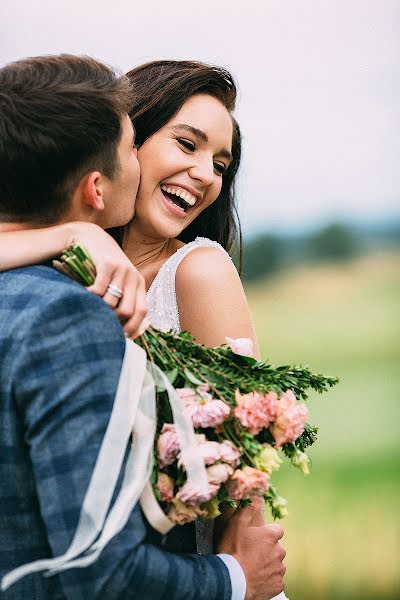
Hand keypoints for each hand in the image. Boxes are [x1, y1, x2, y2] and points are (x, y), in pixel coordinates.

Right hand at [65, 222, 147, 337]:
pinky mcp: (107, 264)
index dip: (132, 327)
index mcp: (139, 283)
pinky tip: (83, 294)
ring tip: (89, 306)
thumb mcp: (116, 281)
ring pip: (112, 303)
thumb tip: (124, 330)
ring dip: (98, 309)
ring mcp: (122, 269)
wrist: (90, 237)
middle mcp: (134, 276)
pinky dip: (89, 297)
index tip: (120, 337)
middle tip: (100, 320)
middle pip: (127, 311)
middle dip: (112, 321)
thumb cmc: (102, 266)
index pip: (142, 312)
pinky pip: (99, 291)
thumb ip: (122, 299)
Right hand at [216, 498, 285, 599]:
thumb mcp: (236, 524)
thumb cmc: (233, 550)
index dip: (266, 533)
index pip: (276, 530)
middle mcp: (279, 551)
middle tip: (251, 553)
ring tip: (252, 567)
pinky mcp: (278, 585)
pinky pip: (275, 579)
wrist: (232, 581)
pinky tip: (256, 578)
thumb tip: (256, 494)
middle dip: (267, 549)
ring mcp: (279, 569)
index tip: (256, 538)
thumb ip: (248, 508)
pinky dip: (268, 579)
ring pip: (276, 563)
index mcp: (271, 536)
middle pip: (276, 547)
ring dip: (268, 564)